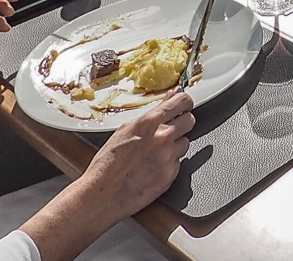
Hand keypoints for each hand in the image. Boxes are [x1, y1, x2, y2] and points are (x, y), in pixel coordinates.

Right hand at [21, 92, 195, 260]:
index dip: (185, 103)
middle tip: (171, 129)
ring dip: (175, 146)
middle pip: (190, 120)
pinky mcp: (171, 175)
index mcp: (149, 122)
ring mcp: (169, 157)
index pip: (182, 102)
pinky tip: (152, 167)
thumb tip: (168, 99)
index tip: (184, 105)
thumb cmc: (107, 163)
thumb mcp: (125, 130)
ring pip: (185, 143)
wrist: (102, 193)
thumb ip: (151, 115)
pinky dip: (169, 164)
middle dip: (183, 123)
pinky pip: (178, 163)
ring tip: (155, 153)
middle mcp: (163, 137)